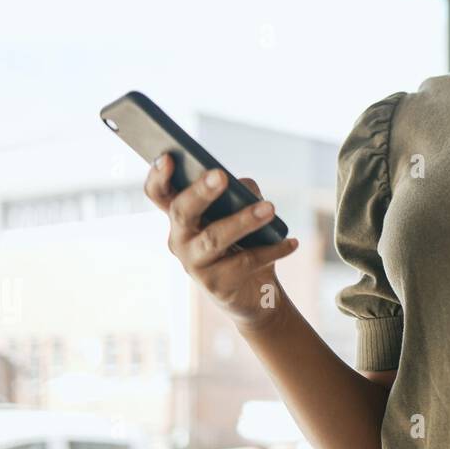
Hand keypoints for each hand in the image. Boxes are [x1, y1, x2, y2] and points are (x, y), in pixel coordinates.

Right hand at [144, 155, 298, 329]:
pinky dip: (273, 250)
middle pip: (182, 212)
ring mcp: (194, 264)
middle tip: (220, 175)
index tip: (166, 157)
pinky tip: (292, 242)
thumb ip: (239, 194)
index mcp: (181, 216)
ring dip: (243, 221)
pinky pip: (245, 262)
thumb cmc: (243, 241)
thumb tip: (244, 187)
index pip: (159, 193)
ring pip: (214, 238)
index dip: (157, 176)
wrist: (254, 291)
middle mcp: (180, 238)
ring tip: (269, 208)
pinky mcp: (216, 284)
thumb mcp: (240, 212)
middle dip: (201, 192)